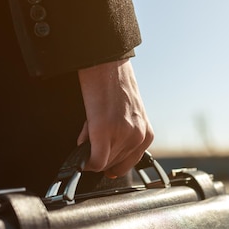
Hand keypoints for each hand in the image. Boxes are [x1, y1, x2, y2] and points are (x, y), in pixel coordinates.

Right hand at [77, 59, 153, 176]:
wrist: (106, 64)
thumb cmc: (115, 85)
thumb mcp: (128, 116)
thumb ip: (122, 137)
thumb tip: (104, 156)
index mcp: (146, 134)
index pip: (128, 163)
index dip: (110, 164)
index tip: (100, 160)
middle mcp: (138, 136)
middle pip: (114, 165)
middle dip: (99, 155)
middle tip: (91, 138)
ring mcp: (123, 134)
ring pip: (103, 164)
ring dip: (91, 151)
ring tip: (89, 130)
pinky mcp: (104, 130)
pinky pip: (95, 161)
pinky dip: (86, 160)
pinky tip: (81, 147)